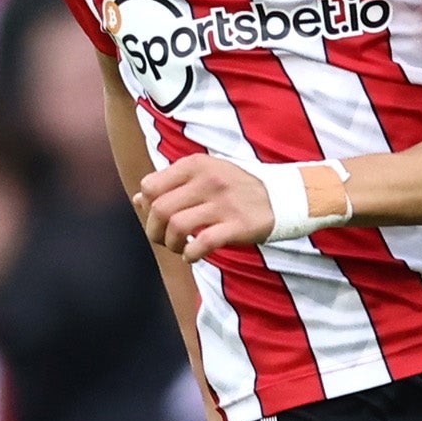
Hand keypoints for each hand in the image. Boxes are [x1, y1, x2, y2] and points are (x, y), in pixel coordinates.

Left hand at [138, 153, 273, 260]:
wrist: (283, 197)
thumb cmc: (236, 188)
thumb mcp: (203, 176)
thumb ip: (171, 185)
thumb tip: (137, 199)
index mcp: (196, 164)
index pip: (150, 186)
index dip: (147, 207)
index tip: (159, 218)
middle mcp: (208, 180)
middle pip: (160, 209)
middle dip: (154, 231)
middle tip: (164, 240)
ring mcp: (223, 202)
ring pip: (176, 226)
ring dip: (171, 244)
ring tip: (180, 247)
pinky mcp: (237, 225)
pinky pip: (202, 243)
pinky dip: (190, 254)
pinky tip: (192, 256)